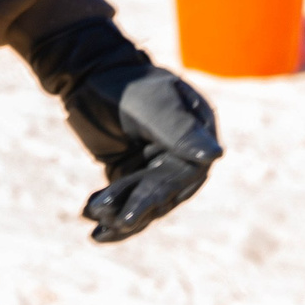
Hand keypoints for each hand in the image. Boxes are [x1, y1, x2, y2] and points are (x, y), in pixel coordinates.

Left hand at [32, 19, 221, 242]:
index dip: (161, 195)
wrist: (89, 73)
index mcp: (198, 132)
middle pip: (164, 193)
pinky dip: (112, 214)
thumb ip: (179, 130)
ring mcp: (157, 165)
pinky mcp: (132, 173)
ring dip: (120, 214)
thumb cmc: (126, 83)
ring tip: (94, 216)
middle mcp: (182, 153)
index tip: (130, 214)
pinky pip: (128, 201)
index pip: (187, 174)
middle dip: (136, 208)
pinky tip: (96, 231)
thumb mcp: (153, 105)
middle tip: (112, 220)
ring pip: (145, 202)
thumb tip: (215, 156)